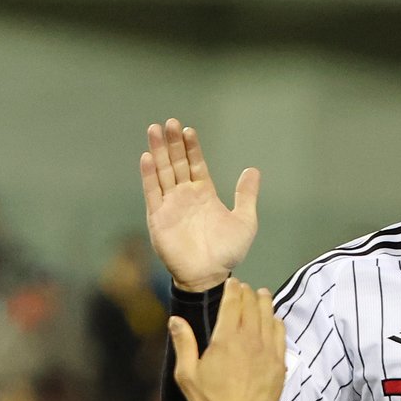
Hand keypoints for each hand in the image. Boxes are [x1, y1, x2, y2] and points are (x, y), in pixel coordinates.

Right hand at [140, 118, 259, 290]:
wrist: (209, 277)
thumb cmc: (227, 254)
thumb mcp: (245, 222)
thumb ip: (246, 196)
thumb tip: (253, 170)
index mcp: (203, 194)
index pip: (195, 164)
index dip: (191, 147)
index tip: (188, 130)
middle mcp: (185, 197)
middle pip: (176, 163)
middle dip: (173, 143)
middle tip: (169, 123)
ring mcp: (170, 206)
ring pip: (162, 173)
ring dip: (158, 152)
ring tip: (154, 130)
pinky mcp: (158, 219)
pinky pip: (152, 194)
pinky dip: (149, 176)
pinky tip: (147, 158)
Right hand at [169, 279, 285, 400]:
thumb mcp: (187, 374)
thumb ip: (183, 343)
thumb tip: (175, 320)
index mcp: (226, 338)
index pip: (233, 301)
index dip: (233, 287)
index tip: (232, 283)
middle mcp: (249, 340)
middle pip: (253, 303)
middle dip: (248, 292)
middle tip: (245, 290)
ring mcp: (267, 351)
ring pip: (270, 315)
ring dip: (264, 302)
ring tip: (261, 296)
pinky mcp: (279, 364)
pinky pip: (281, 334)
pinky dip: (276, 322)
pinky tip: (273, 321)